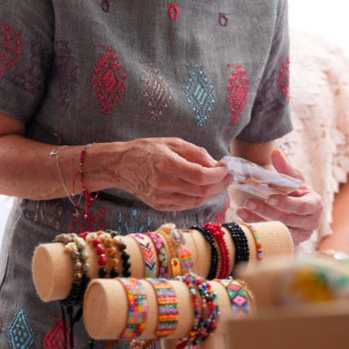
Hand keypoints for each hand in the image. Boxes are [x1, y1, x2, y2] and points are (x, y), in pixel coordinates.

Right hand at [109, 137, 231, 210]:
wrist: (119, 165)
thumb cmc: (145, 150)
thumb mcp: (171, 142)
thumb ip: (195, 152)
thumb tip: (215, 164)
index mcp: (166, 164)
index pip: (201, 176)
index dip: (218, 174)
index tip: (226, 169)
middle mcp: (163, 183)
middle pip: (201, 190)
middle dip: (220, 184)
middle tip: (228, 177)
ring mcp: (160, 197)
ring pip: (196, 201)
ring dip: (212, 193)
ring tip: (219, 184)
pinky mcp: (158, 205)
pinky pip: (185, 205)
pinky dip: (198, 199)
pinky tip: (204, 191)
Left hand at [237, 150, 322, 244]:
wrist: (294, 206)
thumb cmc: (295, 191)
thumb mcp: (293, 178)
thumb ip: (285, 167)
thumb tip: (276, 153)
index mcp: (315, 205)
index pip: (302, 206)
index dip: (286, 203)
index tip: (269, 198)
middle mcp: (311, 222)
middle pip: (288, 219)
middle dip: (266, 211)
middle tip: (248, 202)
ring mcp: (301, 235)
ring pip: (279, 230)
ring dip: (258, 220)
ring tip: (241, 210)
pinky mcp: (290, 242)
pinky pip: (273, 237)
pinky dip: (258, 228)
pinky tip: (244, 220)